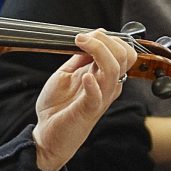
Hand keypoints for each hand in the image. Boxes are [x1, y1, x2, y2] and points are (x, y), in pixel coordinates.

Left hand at [31, 30, 134, 170]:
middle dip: (105, 41)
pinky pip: (97, 96)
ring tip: (80, 44)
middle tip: (83, 38)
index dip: (109, 39)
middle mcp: (107, 87)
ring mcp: (100, 99)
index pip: (124, 53)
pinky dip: (93, 84)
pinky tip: (85, 76)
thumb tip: (87, 38)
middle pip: (124, 57)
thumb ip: (78, 58)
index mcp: (104, 78)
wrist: (46, 134)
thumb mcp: (66, 74)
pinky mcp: (88, 111)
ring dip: (98, 50)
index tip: (86, 35)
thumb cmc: (57, 107)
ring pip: (114, 70)